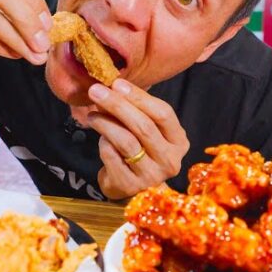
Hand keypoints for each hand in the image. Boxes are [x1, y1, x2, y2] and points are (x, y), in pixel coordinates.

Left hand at [86, 79, 189, 200]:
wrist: (130, 187)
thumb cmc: (140, 151)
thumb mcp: (144, 129)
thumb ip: (134, 110)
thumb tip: (110, 87)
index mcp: (179, 141)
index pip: (163, 114)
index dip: (139, 97)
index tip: (117, 84)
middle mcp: (170, 160)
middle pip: (144, 127)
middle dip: (118, 105)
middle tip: (96, 91)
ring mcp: (151, 176)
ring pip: (126, 141)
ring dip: (106, 123)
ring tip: (92, 115)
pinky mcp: (130, 186)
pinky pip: (111, 156)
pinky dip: (103, 142)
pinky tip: (100, 137)